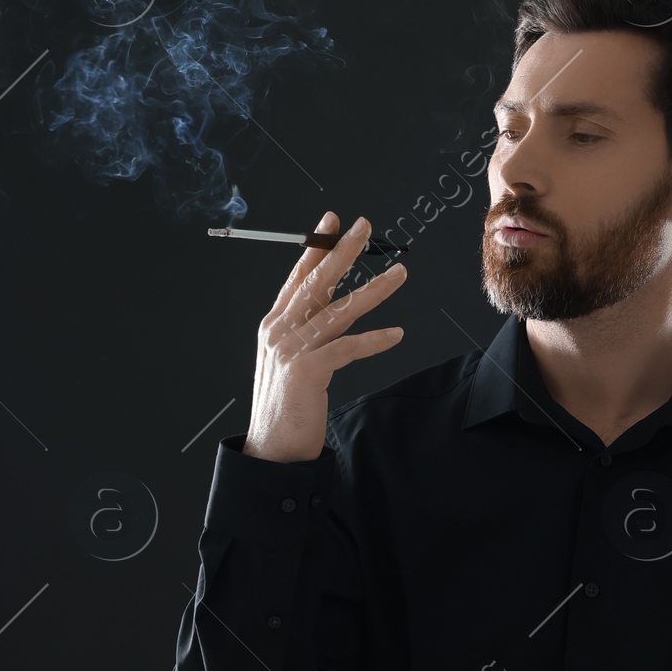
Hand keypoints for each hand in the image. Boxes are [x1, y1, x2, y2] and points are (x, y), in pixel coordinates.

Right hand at [242, 212, 407, 463]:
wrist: (271, 449)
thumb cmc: (285, 405)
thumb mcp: (288, 360)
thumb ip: (304, 332)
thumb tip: (327, 308)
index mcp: (273, 324)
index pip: (297, 276)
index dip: (316, 247)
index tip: (332, 222)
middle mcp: (279, 330)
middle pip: (317, 281)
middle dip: (342, 251)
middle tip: (365, 226)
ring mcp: (291, 349)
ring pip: (339, 310)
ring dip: (374, 290)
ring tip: (400, 274)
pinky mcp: (307, 370)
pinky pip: (347, 348)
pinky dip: (374, 340)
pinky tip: (396, 333)